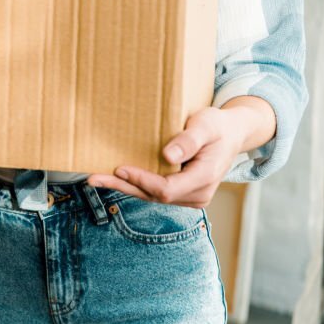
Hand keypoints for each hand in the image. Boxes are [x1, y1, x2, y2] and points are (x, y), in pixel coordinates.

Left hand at [88, 100, 272, 207]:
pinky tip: (113, 178)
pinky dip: (133, 185)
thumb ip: (189, 140)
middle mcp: (197, 194)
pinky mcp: (181, 195)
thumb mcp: (207, 125)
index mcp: (205, 178)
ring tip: (95, 179)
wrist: (231, 135)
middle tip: (92, 179)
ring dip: (123, 186)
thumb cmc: (218, 126)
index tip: (120, 168)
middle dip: (122, 186)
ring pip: (150, 196)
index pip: (166, 188)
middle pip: (153, 195)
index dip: (141, 180)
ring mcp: (189, 198)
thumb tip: (168, 156)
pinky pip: (153, 193)